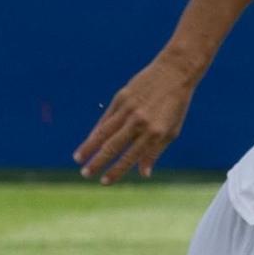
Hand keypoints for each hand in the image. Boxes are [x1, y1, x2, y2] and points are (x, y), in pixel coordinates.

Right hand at [75, 57, 197, 183]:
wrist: (174, 72)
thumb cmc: (175, 105)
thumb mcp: (171, 131)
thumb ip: (154, 152)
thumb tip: (143, 174)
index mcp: (154, 133)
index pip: (130, 158)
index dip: (116, 171)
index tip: (104, 182)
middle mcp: (139, 122)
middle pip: (113, 147)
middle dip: (97, 162)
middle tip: (85, 174)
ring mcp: (128, 109)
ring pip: (104, 132)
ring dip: (89, 147)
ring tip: (78, 159)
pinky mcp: (121, 98)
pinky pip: (106, 118)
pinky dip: (96, 131)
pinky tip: (89, 141)